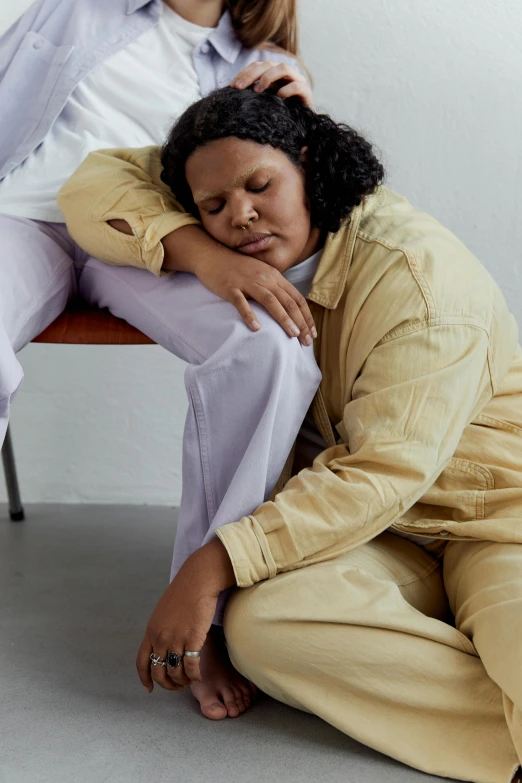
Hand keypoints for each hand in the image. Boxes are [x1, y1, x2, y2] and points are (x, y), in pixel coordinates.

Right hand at [111, 221, 317, 345]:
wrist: (212, 255)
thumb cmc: (237, 269)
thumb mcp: (261, 275)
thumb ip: (275, 288)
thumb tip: (290, 307)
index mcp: (274, 276)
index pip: (296, 298)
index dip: (306, 316)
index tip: (312, 334)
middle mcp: (265, 278)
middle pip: (287, 301)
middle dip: (300, 322)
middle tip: (307, 341)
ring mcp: (247, 282)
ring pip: (270, 301)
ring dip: (283, 319)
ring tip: (292, 335)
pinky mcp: (231, 288)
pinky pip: (241, 303)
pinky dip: (250, 315)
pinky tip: (256, 328)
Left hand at [136, 538, 235, 691]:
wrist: (198, 581)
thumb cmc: (184, 593)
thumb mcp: (164, 612)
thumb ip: (161, 630)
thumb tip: (164, 646)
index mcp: (151, 631)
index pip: (142, 662)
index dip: (145, 679)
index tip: (149, 689)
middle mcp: (160, 638)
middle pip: (158, 672)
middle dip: (167, 684)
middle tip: (176, 686)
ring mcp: (175, 639)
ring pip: (175, 673)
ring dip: (182, 681)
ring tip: (189, 680)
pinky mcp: (192, 639)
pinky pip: (190, 667)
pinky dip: (194, 676)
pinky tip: (197, 675)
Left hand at [231, 61, 312, 108]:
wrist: (301, 127)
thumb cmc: (279, 115)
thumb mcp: (263, 103)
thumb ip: (253, 95)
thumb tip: (232, 92)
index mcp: (274, 73)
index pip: (257, 66)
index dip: (244, 73)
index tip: (232, 86)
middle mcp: (286, 74)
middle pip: (268, 64)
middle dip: (252, 74)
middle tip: (239, 87)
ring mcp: (298, 80)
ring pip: (284, 68)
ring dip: (268, 77)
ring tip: (258, 91)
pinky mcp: (307, 92)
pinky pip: (296, 86)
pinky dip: (286, 90)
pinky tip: (278, 99)